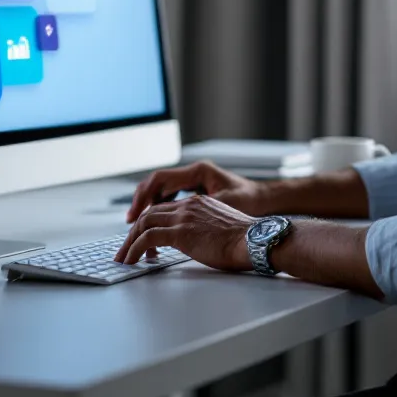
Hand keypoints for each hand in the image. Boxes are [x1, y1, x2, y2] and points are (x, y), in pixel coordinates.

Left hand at [113, 194, 255, 270]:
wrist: (255, 241)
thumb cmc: (246, 241)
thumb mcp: (223, 229)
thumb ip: (206, 230)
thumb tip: (199, 244)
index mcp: (198, 203)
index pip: (164, 209)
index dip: (150, 224)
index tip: (142, 239)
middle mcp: (188, 205)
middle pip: (149, 214)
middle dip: (133, 233)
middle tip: (126, 250)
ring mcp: (183, 217)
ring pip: (144, 224)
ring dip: (130, 242)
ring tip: (124, 258)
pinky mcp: (180, 232)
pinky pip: (147, 239)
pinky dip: (134, 249)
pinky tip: (131, 261)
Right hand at [126, 161, 266, 222]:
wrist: (266, 203)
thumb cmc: (250, 202)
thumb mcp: (222, 206)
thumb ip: (195, 211)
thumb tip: (171, 221)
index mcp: (199, 172)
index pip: (160, 180)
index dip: (143, 197)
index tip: (134, 215)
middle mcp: (196, 173)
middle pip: (157, 184)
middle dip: (142, 202)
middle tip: (130, 222)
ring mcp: (197, 181)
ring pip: (164, 191)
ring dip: (150, 206)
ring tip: (139, 224)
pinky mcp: (200, 192)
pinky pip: (173, 197)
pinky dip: (163, 207)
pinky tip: (157, 222)